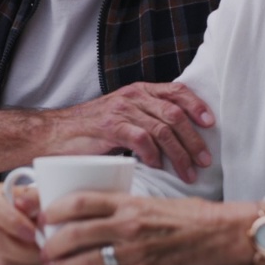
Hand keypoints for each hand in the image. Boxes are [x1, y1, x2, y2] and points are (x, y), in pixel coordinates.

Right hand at [0, 183, 43, 264]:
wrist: (42, 223)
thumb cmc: (39, 208)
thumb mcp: (41, 196)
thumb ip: (34, 198)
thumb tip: (23, 204)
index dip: (13, 222)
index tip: (33, 232)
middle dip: (25, 248)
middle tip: (45, 247)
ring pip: (1, 257)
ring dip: (27, 258)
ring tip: (44, 252)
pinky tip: (34, 258)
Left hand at [37, 192, 255, 264]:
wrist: (222, 233)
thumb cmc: (190, 215)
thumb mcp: (150, 200)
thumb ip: (119, 208)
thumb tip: (87, 216)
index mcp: (130, 202)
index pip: (81, 202)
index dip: (54, 209)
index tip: (43, 215)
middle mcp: (129, 225)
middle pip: (75, 233)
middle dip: (51, 243)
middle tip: (43, 246)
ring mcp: (136, 251)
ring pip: (85, 262)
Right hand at [46, 82, 213, 182]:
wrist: (54, 134)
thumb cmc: (90, 132)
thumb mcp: (123, 118)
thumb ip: (147, 120)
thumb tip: (180, 139)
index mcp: (139, 91)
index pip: (176, 91)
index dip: (197, 105)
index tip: (211, 123)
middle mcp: (132, 97)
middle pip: (175, 114)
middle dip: (194, 139)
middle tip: (204, 160)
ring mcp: (121, 111)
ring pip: (162, 129)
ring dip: (179, 154)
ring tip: (188, 172)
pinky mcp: (109, 127)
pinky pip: (141, 139)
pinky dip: (154, 155)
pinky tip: (157, 167)